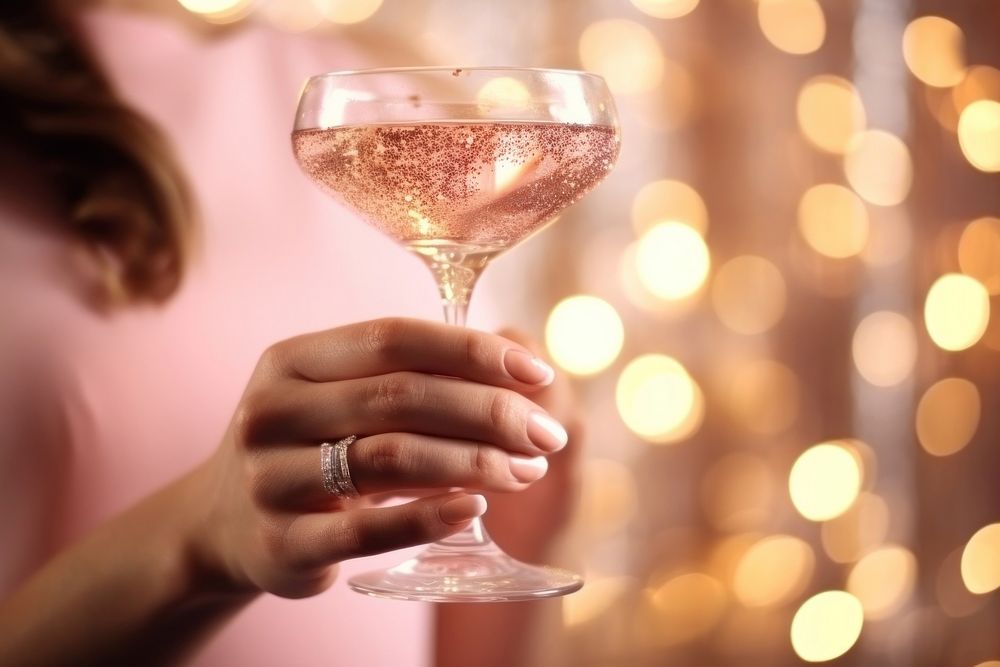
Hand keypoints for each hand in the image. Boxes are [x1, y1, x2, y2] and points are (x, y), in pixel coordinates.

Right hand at [185, 318, 566, 598]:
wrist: (220, 525)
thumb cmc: (305, 447)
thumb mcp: (336, 398)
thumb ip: (408, 379)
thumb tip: (517, 375)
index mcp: (291, 360)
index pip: (394, 338)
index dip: (472, 351)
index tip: (537, 372)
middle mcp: (273, 411)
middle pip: (401, 396)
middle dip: (489, 411)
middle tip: (545, 435)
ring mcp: (270, 479)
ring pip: (391, 457)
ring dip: (474, 462)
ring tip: (527, 470)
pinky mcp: (281, 544)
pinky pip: (366, 531)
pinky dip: (429, 515)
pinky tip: (476, 506)